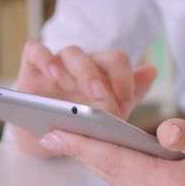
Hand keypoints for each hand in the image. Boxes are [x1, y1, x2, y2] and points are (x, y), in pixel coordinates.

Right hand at [13, 40, 156, 155]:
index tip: (124, 102)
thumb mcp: (111, 110)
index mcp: (103, 71)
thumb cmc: (84, 118)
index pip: (118, 62)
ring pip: (71, 53)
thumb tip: (152, 70)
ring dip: (79, 70)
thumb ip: (133, 91)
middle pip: (96, 57)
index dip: (124, 79)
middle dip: (101, 81)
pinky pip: (34, 50)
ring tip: (82, 87)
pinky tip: (51, 72)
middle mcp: (82, 64)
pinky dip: (43, 56)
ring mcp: (57, 65)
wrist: (51, 135)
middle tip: (103, 104)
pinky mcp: (31, 69)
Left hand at [39, 118, 184, 185]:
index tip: (58, 133)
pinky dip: (119, 171)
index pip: (120, 161)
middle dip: (83, 154)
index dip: (86, 145)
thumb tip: (162, 130)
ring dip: (98, 163)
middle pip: (114, 175)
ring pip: (123, 184)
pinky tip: (111, 156)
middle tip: (55, 133)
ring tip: (75, 142)